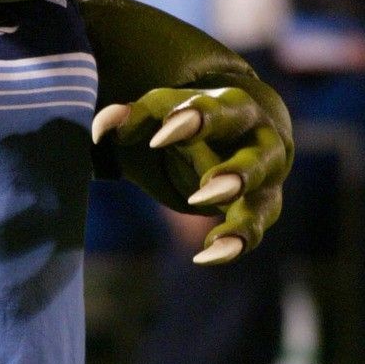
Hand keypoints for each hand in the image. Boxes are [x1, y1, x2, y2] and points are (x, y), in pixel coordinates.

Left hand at [93, 86, 289, 263]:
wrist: (240, 128)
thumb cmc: (192, 116)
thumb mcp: (162, 108)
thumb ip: (132, 116)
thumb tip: (100, 130)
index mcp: (233, 106)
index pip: (218, 111)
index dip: (190, 123)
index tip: (156, 140)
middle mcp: (258, 142)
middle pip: (257, 158)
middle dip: (236, 175)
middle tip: (203, 191)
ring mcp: (265, 178)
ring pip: (262, 202)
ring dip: (242, 221)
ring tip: (213, 240)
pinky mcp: (262, 206)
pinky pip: (254, 231)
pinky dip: (232, 246)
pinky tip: (204, 256)